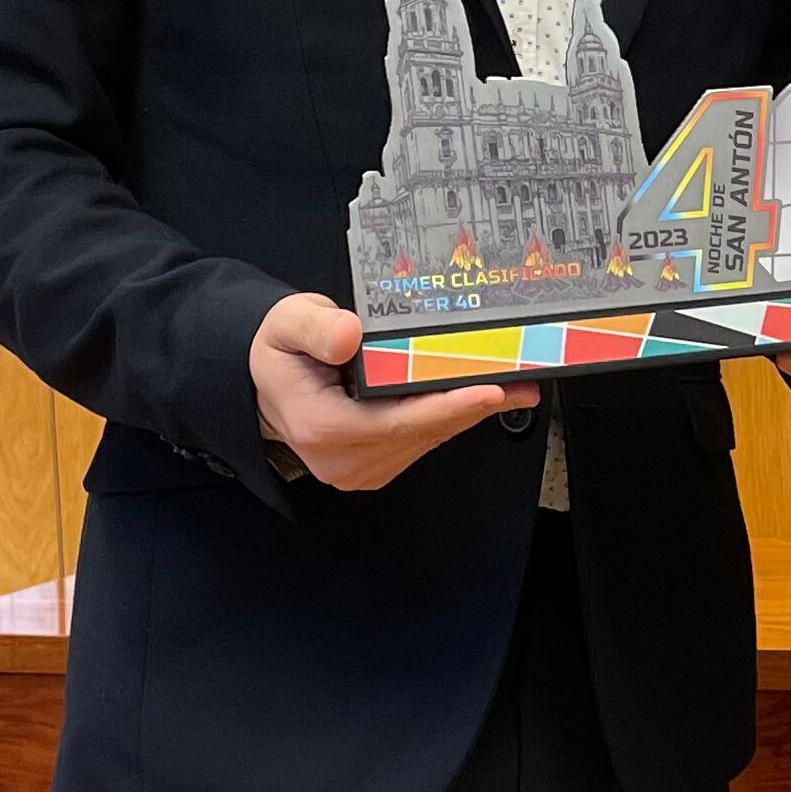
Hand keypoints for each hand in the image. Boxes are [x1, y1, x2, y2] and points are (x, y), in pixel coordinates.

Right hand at [250, 291, 534, 488]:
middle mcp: (342, 459)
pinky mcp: (376, 466)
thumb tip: (348, 335)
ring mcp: (361, 468)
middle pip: (422, 432)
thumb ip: (316, 327)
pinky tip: (482, 395)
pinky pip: (423, 440)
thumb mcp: (286, 322)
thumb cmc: (280, 351)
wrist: (268, 380)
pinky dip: (452, 416)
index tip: (487, 391)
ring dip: (471, 412)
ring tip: (515, 384)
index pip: (395, 421)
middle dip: (475, 405)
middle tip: (522, 381)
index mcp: (320, 427)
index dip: (445, 407)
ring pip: (429, 438)